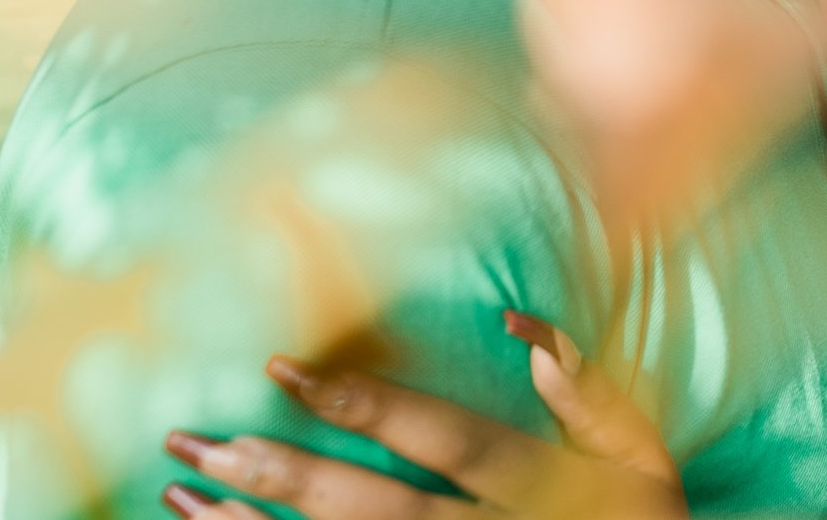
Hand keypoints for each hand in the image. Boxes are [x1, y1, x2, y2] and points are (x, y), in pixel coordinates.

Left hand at [162, 312, 683, 519]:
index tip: (283, 369)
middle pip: (373, 510)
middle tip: (195, 439)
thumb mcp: (644, 456)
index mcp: (541, 487)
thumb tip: (522, 325)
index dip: (361, 404)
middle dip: (280, 473)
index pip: (439, 438)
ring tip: (183, 495)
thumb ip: (591, 392)